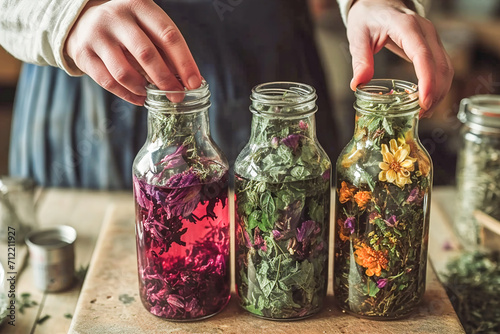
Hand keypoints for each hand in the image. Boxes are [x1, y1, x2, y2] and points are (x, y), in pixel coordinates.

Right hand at [65, 0, 201, 104]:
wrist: (83, 20)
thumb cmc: (127, 27)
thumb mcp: (148, 28)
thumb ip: (166, 50)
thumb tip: (187, 80)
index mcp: (140, 6)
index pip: (169, 35)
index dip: (184, 62)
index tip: (194, 83)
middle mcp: (117, 17)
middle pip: (146, 54)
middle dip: (165, 80)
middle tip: (176, 96)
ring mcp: (97, 35)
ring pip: (124, 72)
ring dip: (143, 89)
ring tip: (152, 95)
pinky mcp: (83, 54)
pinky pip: (108, 82)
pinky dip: (127, 95)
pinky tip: (139, 98)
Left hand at [347, 0, 453, 116]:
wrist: (377, 2)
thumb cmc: (367, 17)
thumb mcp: (358, 36)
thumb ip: (360, 60)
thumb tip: (357, 84)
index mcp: (405, 27)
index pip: (423, 55)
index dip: (427, 80)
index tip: (424, 101)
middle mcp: (425, 31)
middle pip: (440, 64)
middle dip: (435, 92)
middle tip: (421, 114)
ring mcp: (431, 37)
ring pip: (446, 67)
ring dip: (439, 91)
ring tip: (423, 112)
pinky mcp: (432, 45)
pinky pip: (441, 67)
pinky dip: (438, 85)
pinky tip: (426, 100)